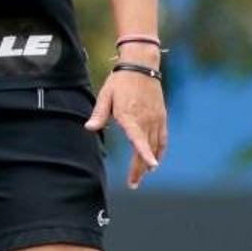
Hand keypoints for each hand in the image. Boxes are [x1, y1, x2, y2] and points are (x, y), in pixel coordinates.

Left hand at [85, 63, 166, 188]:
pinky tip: (155, 160)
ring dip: (148, 163)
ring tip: (141, 176)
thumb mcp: (105, 95)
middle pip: (146, 149)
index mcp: (130, 116)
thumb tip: (89, 128)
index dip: (144, 154)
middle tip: (133, 184)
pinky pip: (162, 138)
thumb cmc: (120, 81)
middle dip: (140, 168)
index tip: (151, 167)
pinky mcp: (161, 117)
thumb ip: (99, 114)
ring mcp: (155, 119)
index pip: (139, 139)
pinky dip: (159, 151)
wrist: (141, 66)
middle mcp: (146, 120)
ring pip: (155, 146)